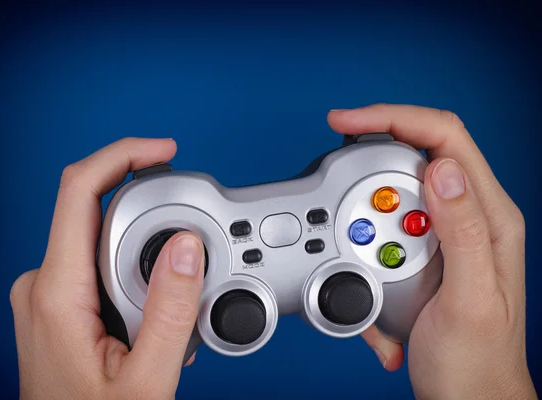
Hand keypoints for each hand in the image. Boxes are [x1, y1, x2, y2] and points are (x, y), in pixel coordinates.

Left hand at [10, 138, 205, 399]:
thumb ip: (173, 309)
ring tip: (165, 325)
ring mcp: (48, 295)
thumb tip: (186, 245)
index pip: (79, 190)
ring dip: (147, 265)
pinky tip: (150, 325)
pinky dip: (135, 280)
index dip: (123, 156)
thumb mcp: (148, 378)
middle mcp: (43, 284)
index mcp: (57, 292)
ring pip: (106, 246)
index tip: (162, 150)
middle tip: (188, 274)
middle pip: (102, 217)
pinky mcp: (58, 304)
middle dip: (154, 230)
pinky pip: (100, 268)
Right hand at [328, 105, 536, 398]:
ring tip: (364, 271)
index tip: (346, 120)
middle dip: (366, 179)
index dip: (393, 118)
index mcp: (489, 217)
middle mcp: (466, 217)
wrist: (466, 397)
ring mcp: (441, 235)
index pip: (445, 138)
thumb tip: (442, 168)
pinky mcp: (419, 253)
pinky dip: (362, 256)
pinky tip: (371, 291)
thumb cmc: (476, 360)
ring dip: (361, 228)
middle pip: (410, 159)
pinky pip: (379, 235)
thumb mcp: (469, 299)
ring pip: (386, 200)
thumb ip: (462, 231)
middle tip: (342, 208)